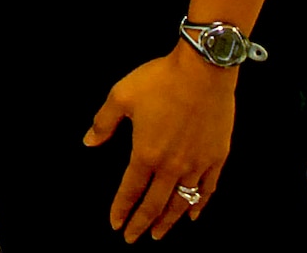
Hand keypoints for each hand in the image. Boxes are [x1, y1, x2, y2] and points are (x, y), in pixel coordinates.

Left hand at [85, 43, 235, 241]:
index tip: (115, 224)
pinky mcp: (217, 158)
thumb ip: (104, 122)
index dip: (121, 209)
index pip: (130, 190)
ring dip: (168, 221)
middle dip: (141, 223)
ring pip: (181, 203)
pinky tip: (192, 214)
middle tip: (133, 238)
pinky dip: (198, 205)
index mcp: (146, 153)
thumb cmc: (160, 80)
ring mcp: (197, 164)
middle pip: (155, 204)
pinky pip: (207, 189)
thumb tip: (88, 142)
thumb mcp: (121, 95)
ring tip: (159, 234)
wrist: (203, 70)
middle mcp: (172, 166)